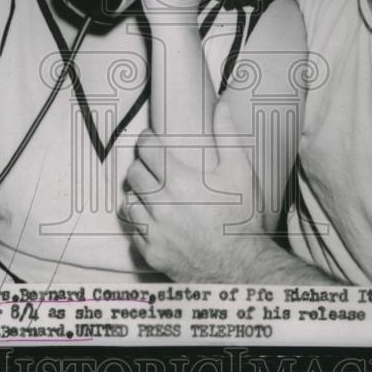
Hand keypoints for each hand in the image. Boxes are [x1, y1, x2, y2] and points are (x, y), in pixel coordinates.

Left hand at [122, 100, 268, 280]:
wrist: (242, 267)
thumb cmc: (242, 218)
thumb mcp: (240, 171)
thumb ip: (226, 134)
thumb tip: (220, 104)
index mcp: (179, 180)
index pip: (146, 149)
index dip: (147, 141)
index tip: (152, 141)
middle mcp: (160, 204)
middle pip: (134, 174)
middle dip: (142, 166)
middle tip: (154, 168)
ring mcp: (154, 231)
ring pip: (129, 202)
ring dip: (138, 195)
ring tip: (153, 194)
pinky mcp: (151, 253)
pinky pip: (133, 231)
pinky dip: (140, 223)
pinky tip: (155, 220)